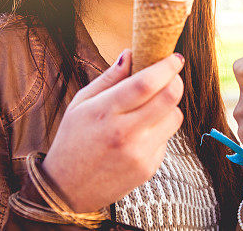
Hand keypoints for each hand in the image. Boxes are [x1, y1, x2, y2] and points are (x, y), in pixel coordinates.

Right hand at [41, 50, 184, 212]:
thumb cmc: (72, 140)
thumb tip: (130, 53)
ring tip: (151, 106)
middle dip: (175, 81)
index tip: (174, 57)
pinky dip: (160, 129)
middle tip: (170, 76)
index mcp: (105, 112)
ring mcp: (139, 153)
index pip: (146, 83)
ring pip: (175, 118)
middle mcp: (125, 133)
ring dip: (169, 106)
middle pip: (169, 98)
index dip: (166, 67)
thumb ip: (109, 78)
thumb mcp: (81, 103)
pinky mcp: (148, 168)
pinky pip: (167, 139)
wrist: (67, 189)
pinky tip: (140, 133)